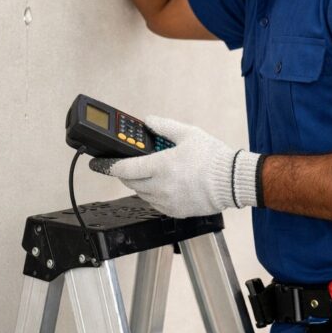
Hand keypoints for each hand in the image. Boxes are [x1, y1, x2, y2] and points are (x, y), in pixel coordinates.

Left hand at [89, 115, 261, 218]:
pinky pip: (154, 203)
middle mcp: (161, 186)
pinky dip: (152, 194)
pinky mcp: (175, 211)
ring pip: (141, 193)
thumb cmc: (213, 158)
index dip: (108, 166)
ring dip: (139, 183)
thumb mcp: (188, 133)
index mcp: (161, 166)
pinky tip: (162, 184)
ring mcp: (167, 201)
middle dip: (124, 173)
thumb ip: (164, 126)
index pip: (124, 169)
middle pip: (130, 182)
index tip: (99, 163)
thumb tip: (148, 121)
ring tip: (148, 172)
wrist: (232, 181)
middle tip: (125, 165)